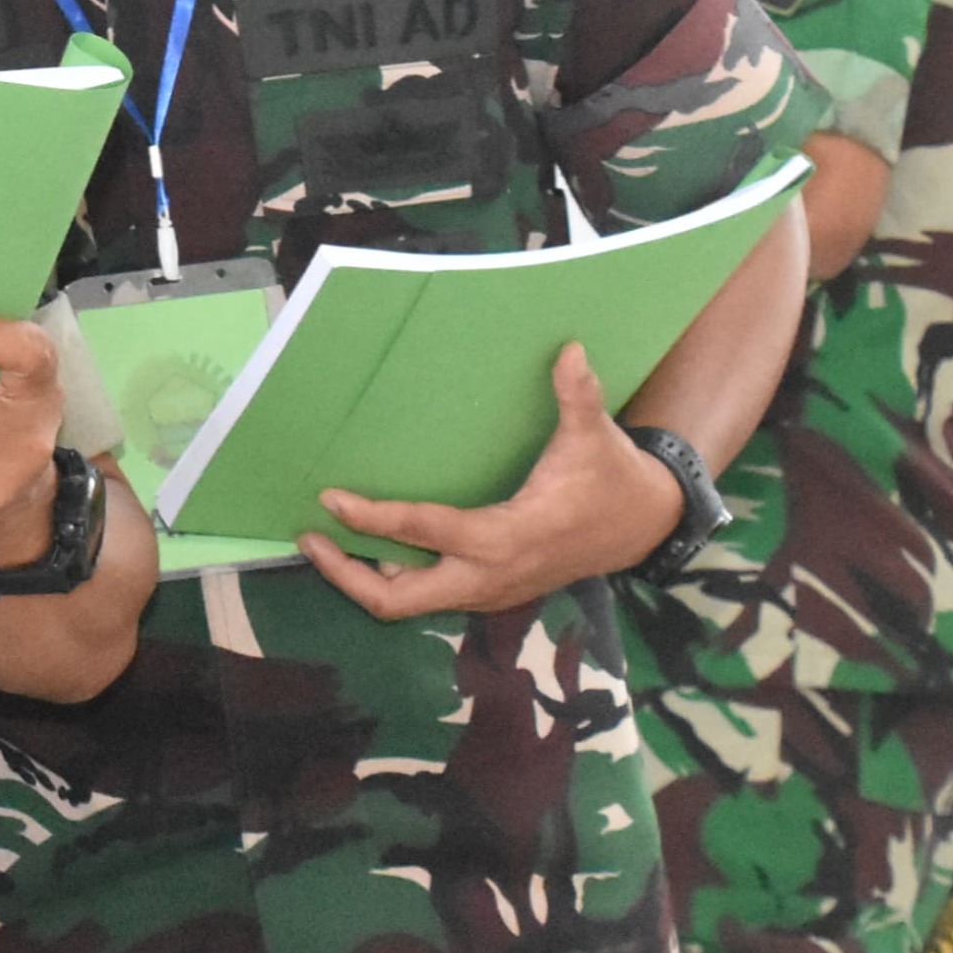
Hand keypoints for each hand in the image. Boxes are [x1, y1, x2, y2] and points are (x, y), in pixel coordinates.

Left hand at [301, 344, 685, 619]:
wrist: (642, 527)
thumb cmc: (610, 481)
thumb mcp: (594, 438)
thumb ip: (578, 396)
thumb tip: (571, 349)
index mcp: (505, 538)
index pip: (423, 531)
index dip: (372, 518)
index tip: (331, 498)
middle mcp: (488, 577)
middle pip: (398, 600)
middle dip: (347, 576)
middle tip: (310, 538)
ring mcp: (487, 592)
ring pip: (409, 603)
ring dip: (366, 577)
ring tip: (327, 540)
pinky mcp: (488, 592)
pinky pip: (427, 595)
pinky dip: (395, 576)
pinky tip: (373, 546)